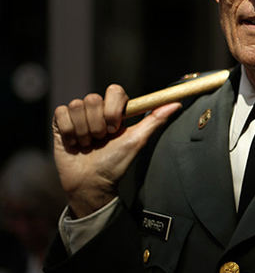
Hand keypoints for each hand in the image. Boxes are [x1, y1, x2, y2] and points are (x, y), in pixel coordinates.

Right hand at [51, 84, 180, 217]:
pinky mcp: (60, 122)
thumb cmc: (116, 162)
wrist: (91, 182)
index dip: (113, 109)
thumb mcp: (137, 140)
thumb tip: (177, 103)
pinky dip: (70, 132)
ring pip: (77, 106)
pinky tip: (74, 144)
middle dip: (98, 124)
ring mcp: (78, 115)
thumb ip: (155, 120)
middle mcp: (96, 109)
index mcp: (115, 110)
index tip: (116, 129)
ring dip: (84, 131)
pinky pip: (61, 113)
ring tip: (88, 144)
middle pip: (93, 99)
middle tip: (101, 139)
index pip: (115, 90)